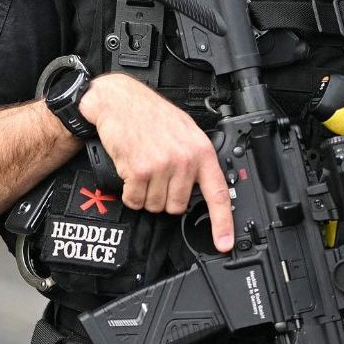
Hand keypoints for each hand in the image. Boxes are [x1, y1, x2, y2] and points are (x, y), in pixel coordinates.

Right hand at [78, 74, 234, 251]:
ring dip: (145, 195)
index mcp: (200, 150)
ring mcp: (162, 166)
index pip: (217, 193)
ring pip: (155, 206)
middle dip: (164, 198)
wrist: (119, 100)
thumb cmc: (150, 114)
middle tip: (157, 176)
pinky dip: (130, 193)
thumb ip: (194, 158)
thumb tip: (201, 187)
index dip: (222, 222)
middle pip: (177, 206)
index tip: (224, 243)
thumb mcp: (184, 130)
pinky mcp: (139, 171)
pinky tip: (130, 172)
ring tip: (143, 170)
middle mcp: (184, 159)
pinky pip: (135, 200)